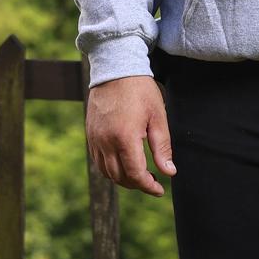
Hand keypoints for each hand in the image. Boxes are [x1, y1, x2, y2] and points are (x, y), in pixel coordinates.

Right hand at [85, 74, 176, 196]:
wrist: (115, 68)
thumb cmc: (140, 90)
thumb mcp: (157, 116)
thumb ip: (162, 147)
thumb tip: (169, 172)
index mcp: (124, 138)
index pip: (136, 174)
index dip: (149, 186)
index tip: (160, 190)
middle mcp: (105, 142)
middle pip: (120, 177)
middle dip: (137, 184)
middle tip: (153, 181)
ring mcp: (95, 139)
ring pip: (107, 172)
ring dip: (123, 179)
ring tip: (139, 174)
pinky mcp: (90, 135)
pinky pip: (98, 161)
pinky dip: (111, 169)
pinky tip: (124, 163)